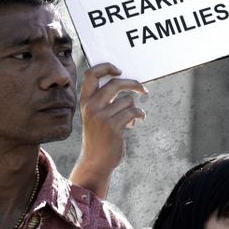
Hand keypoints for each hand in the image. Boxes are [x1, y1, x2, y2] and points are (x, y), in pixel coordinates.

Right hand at [72, 63, 146, 196]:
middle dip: (133, 84)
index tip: (119, 70)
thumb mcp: (95, 116)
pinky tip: (135, 122)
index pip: (91, 75)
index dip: (106, 67)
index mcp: (85, 101)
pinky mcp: (113, 126)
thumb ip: (103, 100)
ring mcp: (101, 116)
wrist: (96, 161)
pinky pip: (134, 112)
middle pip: (115, 83)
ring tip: (133, 118)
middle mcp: (91, 106)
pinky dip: (139, 116)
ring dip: (135, 108)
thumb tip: (125, 83)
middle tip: (143, 90)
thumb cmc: (99, 136)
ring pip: (128, 100)